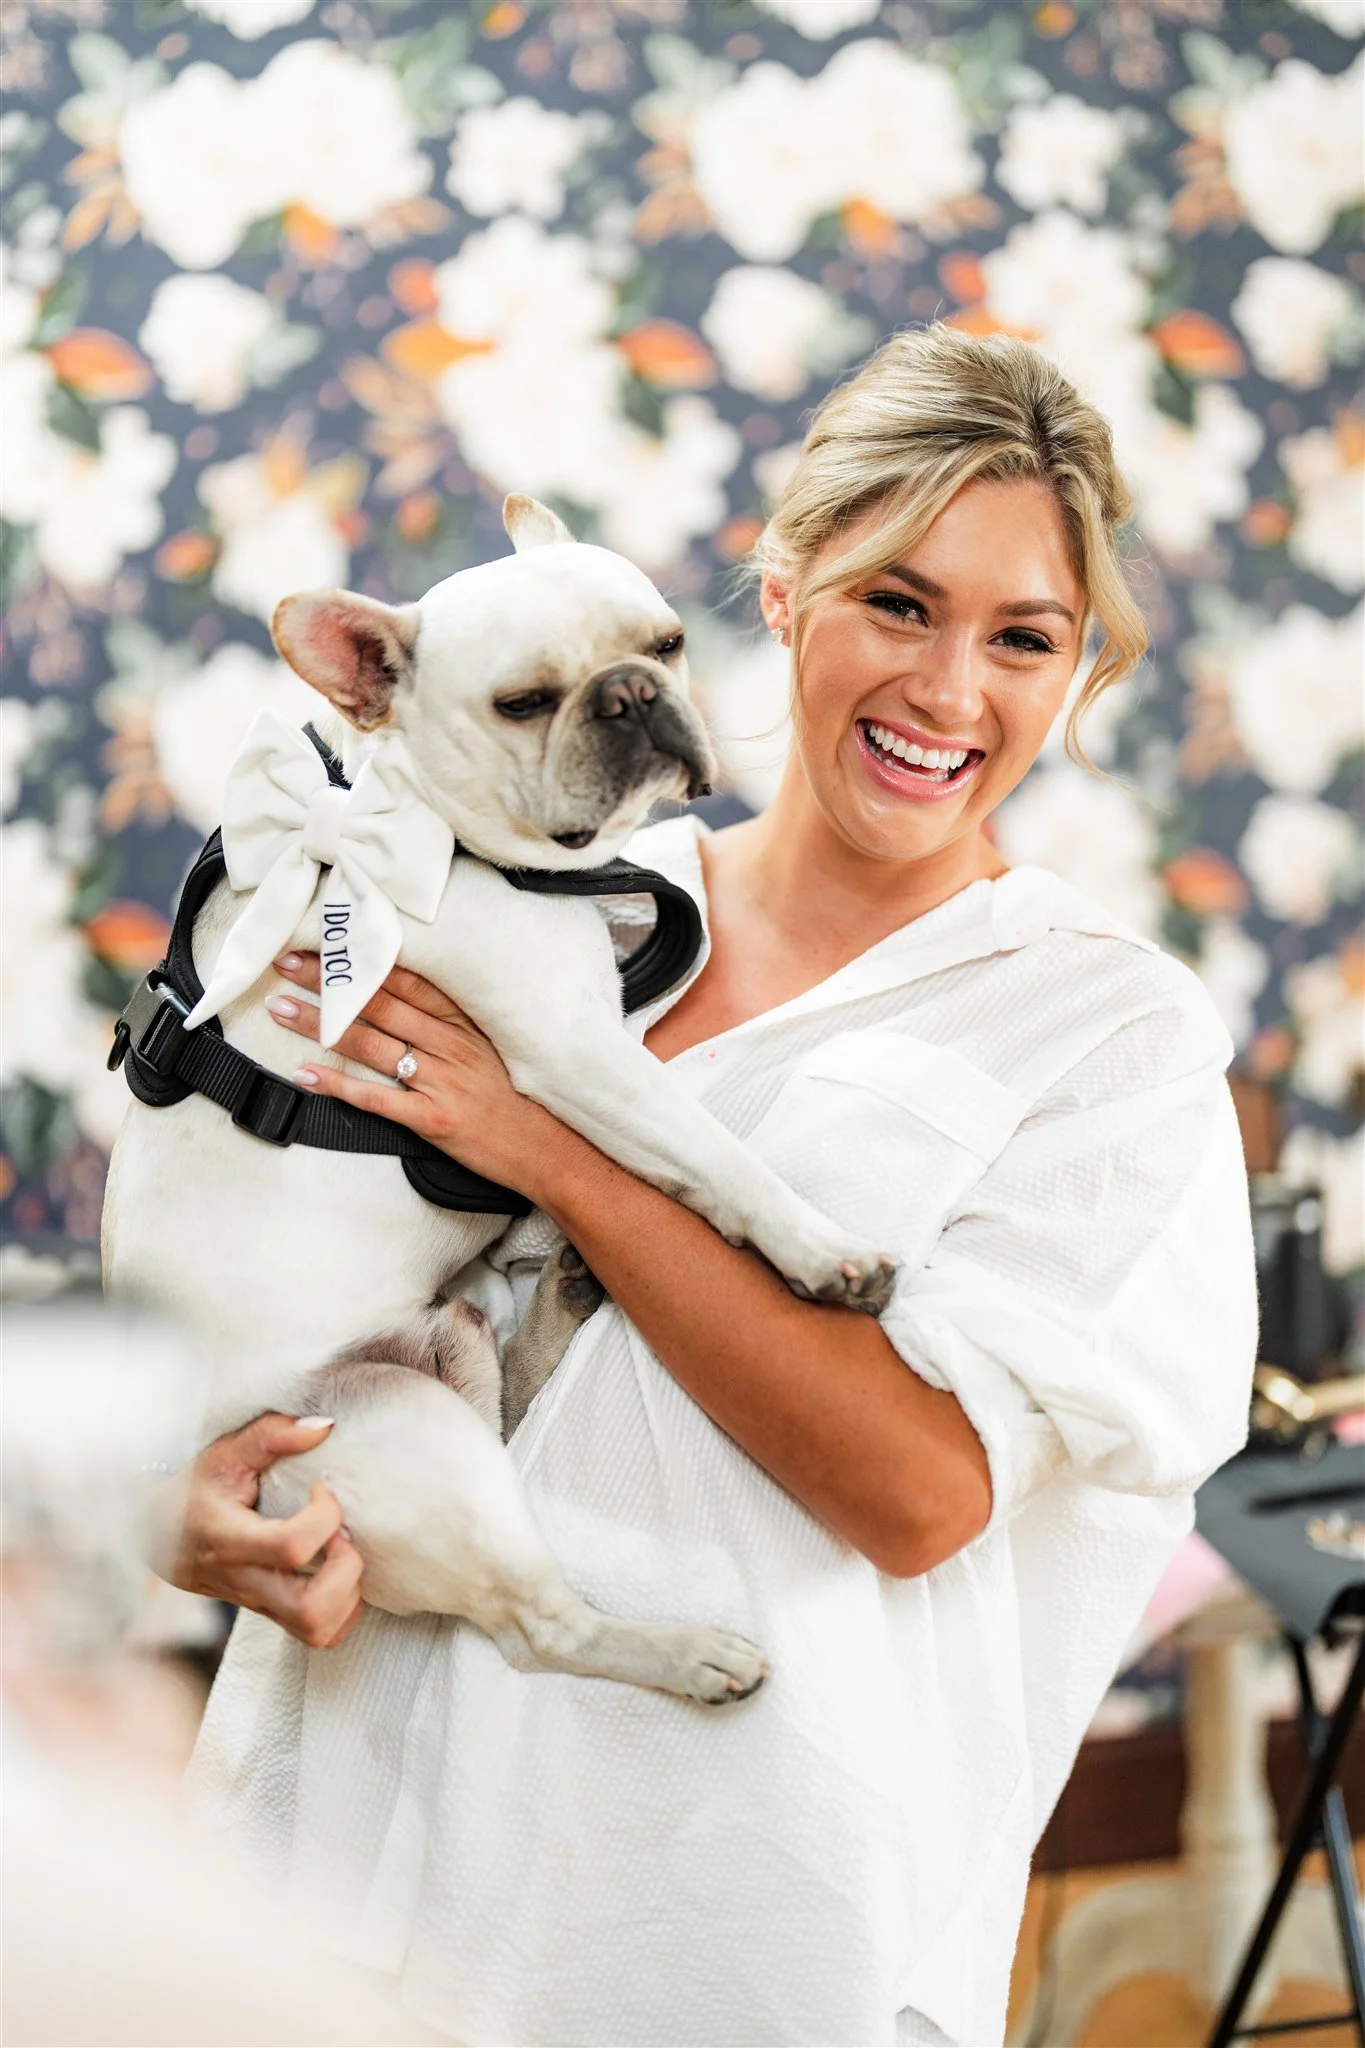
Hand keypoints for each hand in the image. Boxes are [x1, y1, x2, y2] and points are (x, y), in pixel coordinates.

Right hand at [149, 1413, 363, 1649]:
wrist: (156, 1533)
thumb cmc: (195, 1488)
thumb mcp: (225, 1452)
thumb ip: (272, 1435)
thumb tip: (324, 1428)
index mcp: (227, 1539)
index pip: (289, 1547)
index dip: (323, 1517)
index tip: (322, 1489)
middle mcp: (243, 1581)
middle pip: (309, 1608)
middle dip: (347, 1570)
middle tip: (342, 1534)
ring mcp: (257, 1604)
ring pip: (317, 1630)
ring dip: (349, 1594)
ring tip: (341, 1554)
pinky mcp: (269, 1614)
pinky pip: (318, 1635)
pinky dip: (343, 1610)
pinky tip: (337, 1573)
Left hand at [266, 951, 573, 1197]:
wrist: (551, 1150)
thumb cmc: (521, 1100)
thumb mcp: (493, 1047)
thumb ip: (452, 1023)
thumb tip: (406, 996)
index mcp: (464, 1023)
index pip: (405, 979)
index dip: (362, 959)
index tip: (327, 942)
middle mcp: (450, 1045)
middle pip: (378, 1003)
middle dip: (328, 982)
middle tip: (287, 962)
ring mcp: (442, 1081)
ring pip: (370, 1043)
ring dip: (320, 1025)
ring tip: (281, 1008)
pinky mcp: (433, 1119)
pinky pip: (376, 1097)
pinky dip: (337, 1085)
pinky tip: (306, 1074)